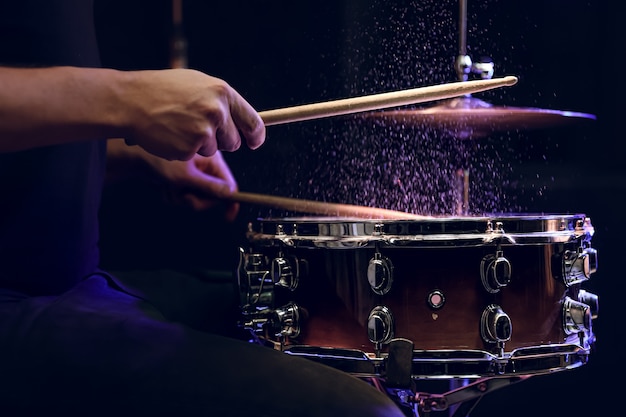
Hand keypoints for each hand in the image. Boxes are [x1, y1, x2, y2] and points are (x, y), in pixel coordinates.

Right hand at [121, 69, 264, 160]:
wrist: (130, 101)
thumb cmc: (162, 90)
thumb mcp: (197, 85)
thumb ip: (221, 100)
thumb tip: (241, 118)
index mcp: (222, 92)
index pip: (252, 121)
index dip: (256, 135)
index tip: (254, 142)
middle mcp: (217, 112)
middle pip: (234, 141)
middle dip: (221, 140)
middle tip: (197, 128)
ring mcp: (203, 131)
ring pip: (213, 150)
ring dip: (199, 144)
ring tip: (179, 126)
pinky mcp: (190, 148)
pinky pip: (194, 155)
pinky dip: (184, 149)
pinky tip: (171, 134)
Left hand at [158, 152, 240, 220]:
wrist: (135, 159)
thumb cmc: (158, 160)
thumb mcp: (186, 176)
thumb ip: (209, 186)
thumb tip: (229, 193)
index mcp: (212, 161)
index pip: (229, 184)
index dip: (230, 200)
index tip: (228, 215)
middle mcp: (205, 168)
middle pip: (213, 196)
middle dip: (196, 200)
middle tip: (184, 197)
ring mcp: (194, 175)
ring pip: (197, 199)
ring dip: (182, 199)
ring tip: (170, 188)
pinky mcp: (183, 181)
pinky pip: (185, 198)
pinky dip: (175, 197)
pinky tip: (165, 188)